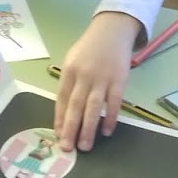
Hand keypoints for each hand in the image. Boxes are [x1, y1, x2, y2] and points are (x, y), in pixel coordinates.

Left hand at [54, 12, 141, 152]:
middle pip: (75, 106)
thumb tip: (64, 112)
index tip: (57, 135)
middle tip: (67, 148)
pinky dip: (110, 117)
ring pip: (93, 107)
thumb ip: (69, 83)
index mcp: (69, 71)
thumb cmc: (90, 48)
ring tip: (85, 146)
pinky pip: (114, 102)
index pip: (61, 99)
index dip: (59, 118)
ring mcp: (102, 78)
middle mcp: (84, 75)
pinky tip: (106, 131)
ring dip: (89, 128)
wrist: (112, 30)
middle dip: (70, 128)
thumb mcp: (72, 60)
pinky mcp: (119, 79)